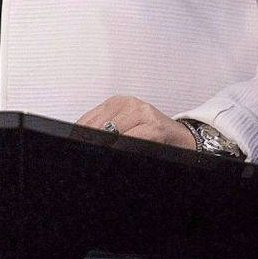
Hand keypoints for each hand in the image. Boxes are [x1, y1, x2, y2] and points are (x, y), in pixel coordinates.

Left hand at [75, 95, 196, 150]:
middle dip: (90, 143)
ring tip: (98, 156)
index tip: (76, 147)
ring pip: (111, 132)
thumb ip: (104, 130)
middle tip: (86, 154)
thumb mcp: (125, 127)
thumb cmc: (151, 134)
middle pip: (97, 126)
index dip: (79, 136)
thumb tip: (82, 141)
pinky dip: (121, 147)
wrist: (181, 138)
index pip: (87, 120)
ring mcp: (142, 113)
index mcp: (117, 102)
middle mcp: (128, 103)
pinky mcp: (154, 126)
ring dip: (104, 146)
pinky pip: (130, 139)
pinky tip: (118, 151)